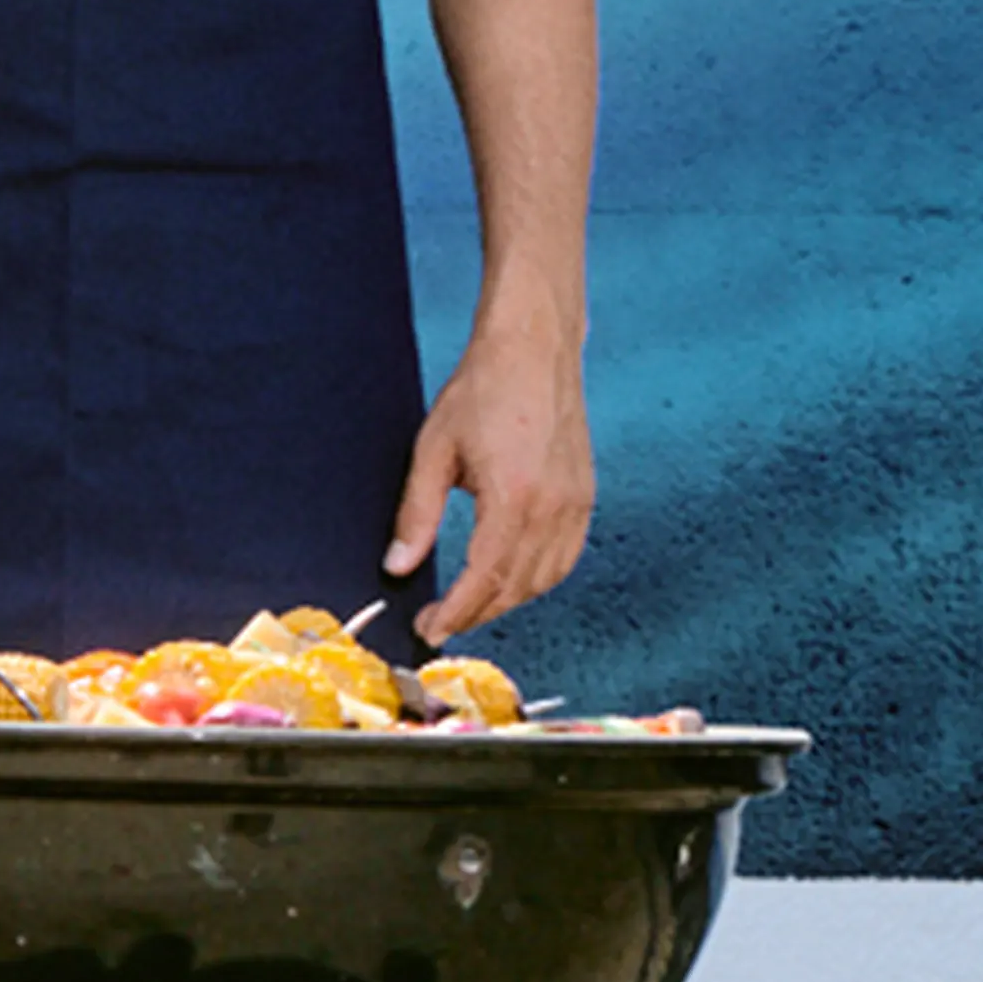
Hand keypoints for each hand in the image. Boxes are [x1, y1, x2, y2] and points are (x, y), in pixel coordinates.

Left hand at [387, 308, 593, 645]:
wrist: (533, 350)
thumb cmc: (483, 389)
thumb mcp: (433, 450)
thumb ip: (416, 515)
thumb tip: (397, 566)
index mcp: (514, 497)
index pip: (485, 579)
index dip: (456, 614)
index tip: (429, 630)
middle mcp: (553, 507)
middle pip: (515, 588)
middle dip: (476, 614)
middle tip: (441, 624)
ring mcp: (576, 503)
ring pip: (544, 579)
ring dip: (507, 601)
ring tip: (470, 606)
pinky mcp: (585, 497)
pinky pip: (565, 557)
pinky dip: (537, 579)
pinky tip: (511, 580)